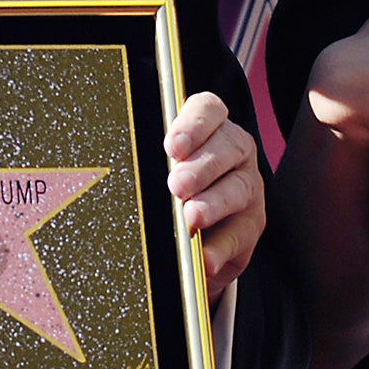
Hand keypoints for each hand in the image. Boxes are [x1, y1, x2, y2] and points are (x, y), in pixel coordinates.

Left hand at [165, 91, 264, 296]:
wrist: (195, 233)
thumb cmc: (169, 189)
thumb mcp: (156, 169)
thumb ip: (148, 163)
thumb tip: (117, 173)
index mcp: (210, 128)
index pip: (208, 110)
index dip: (193, 124)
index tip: (172, 146)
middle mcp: (234, 152)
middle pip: (227, 147)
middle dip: (202, 166)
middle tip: (177, 185)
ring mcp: (248, 187)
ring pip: (238, 189)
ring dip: (214, 204)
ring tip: (191, 218)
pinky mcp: (250, 226)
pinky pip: (239, 235)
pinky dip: (220, 248)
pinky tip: (204, 259)